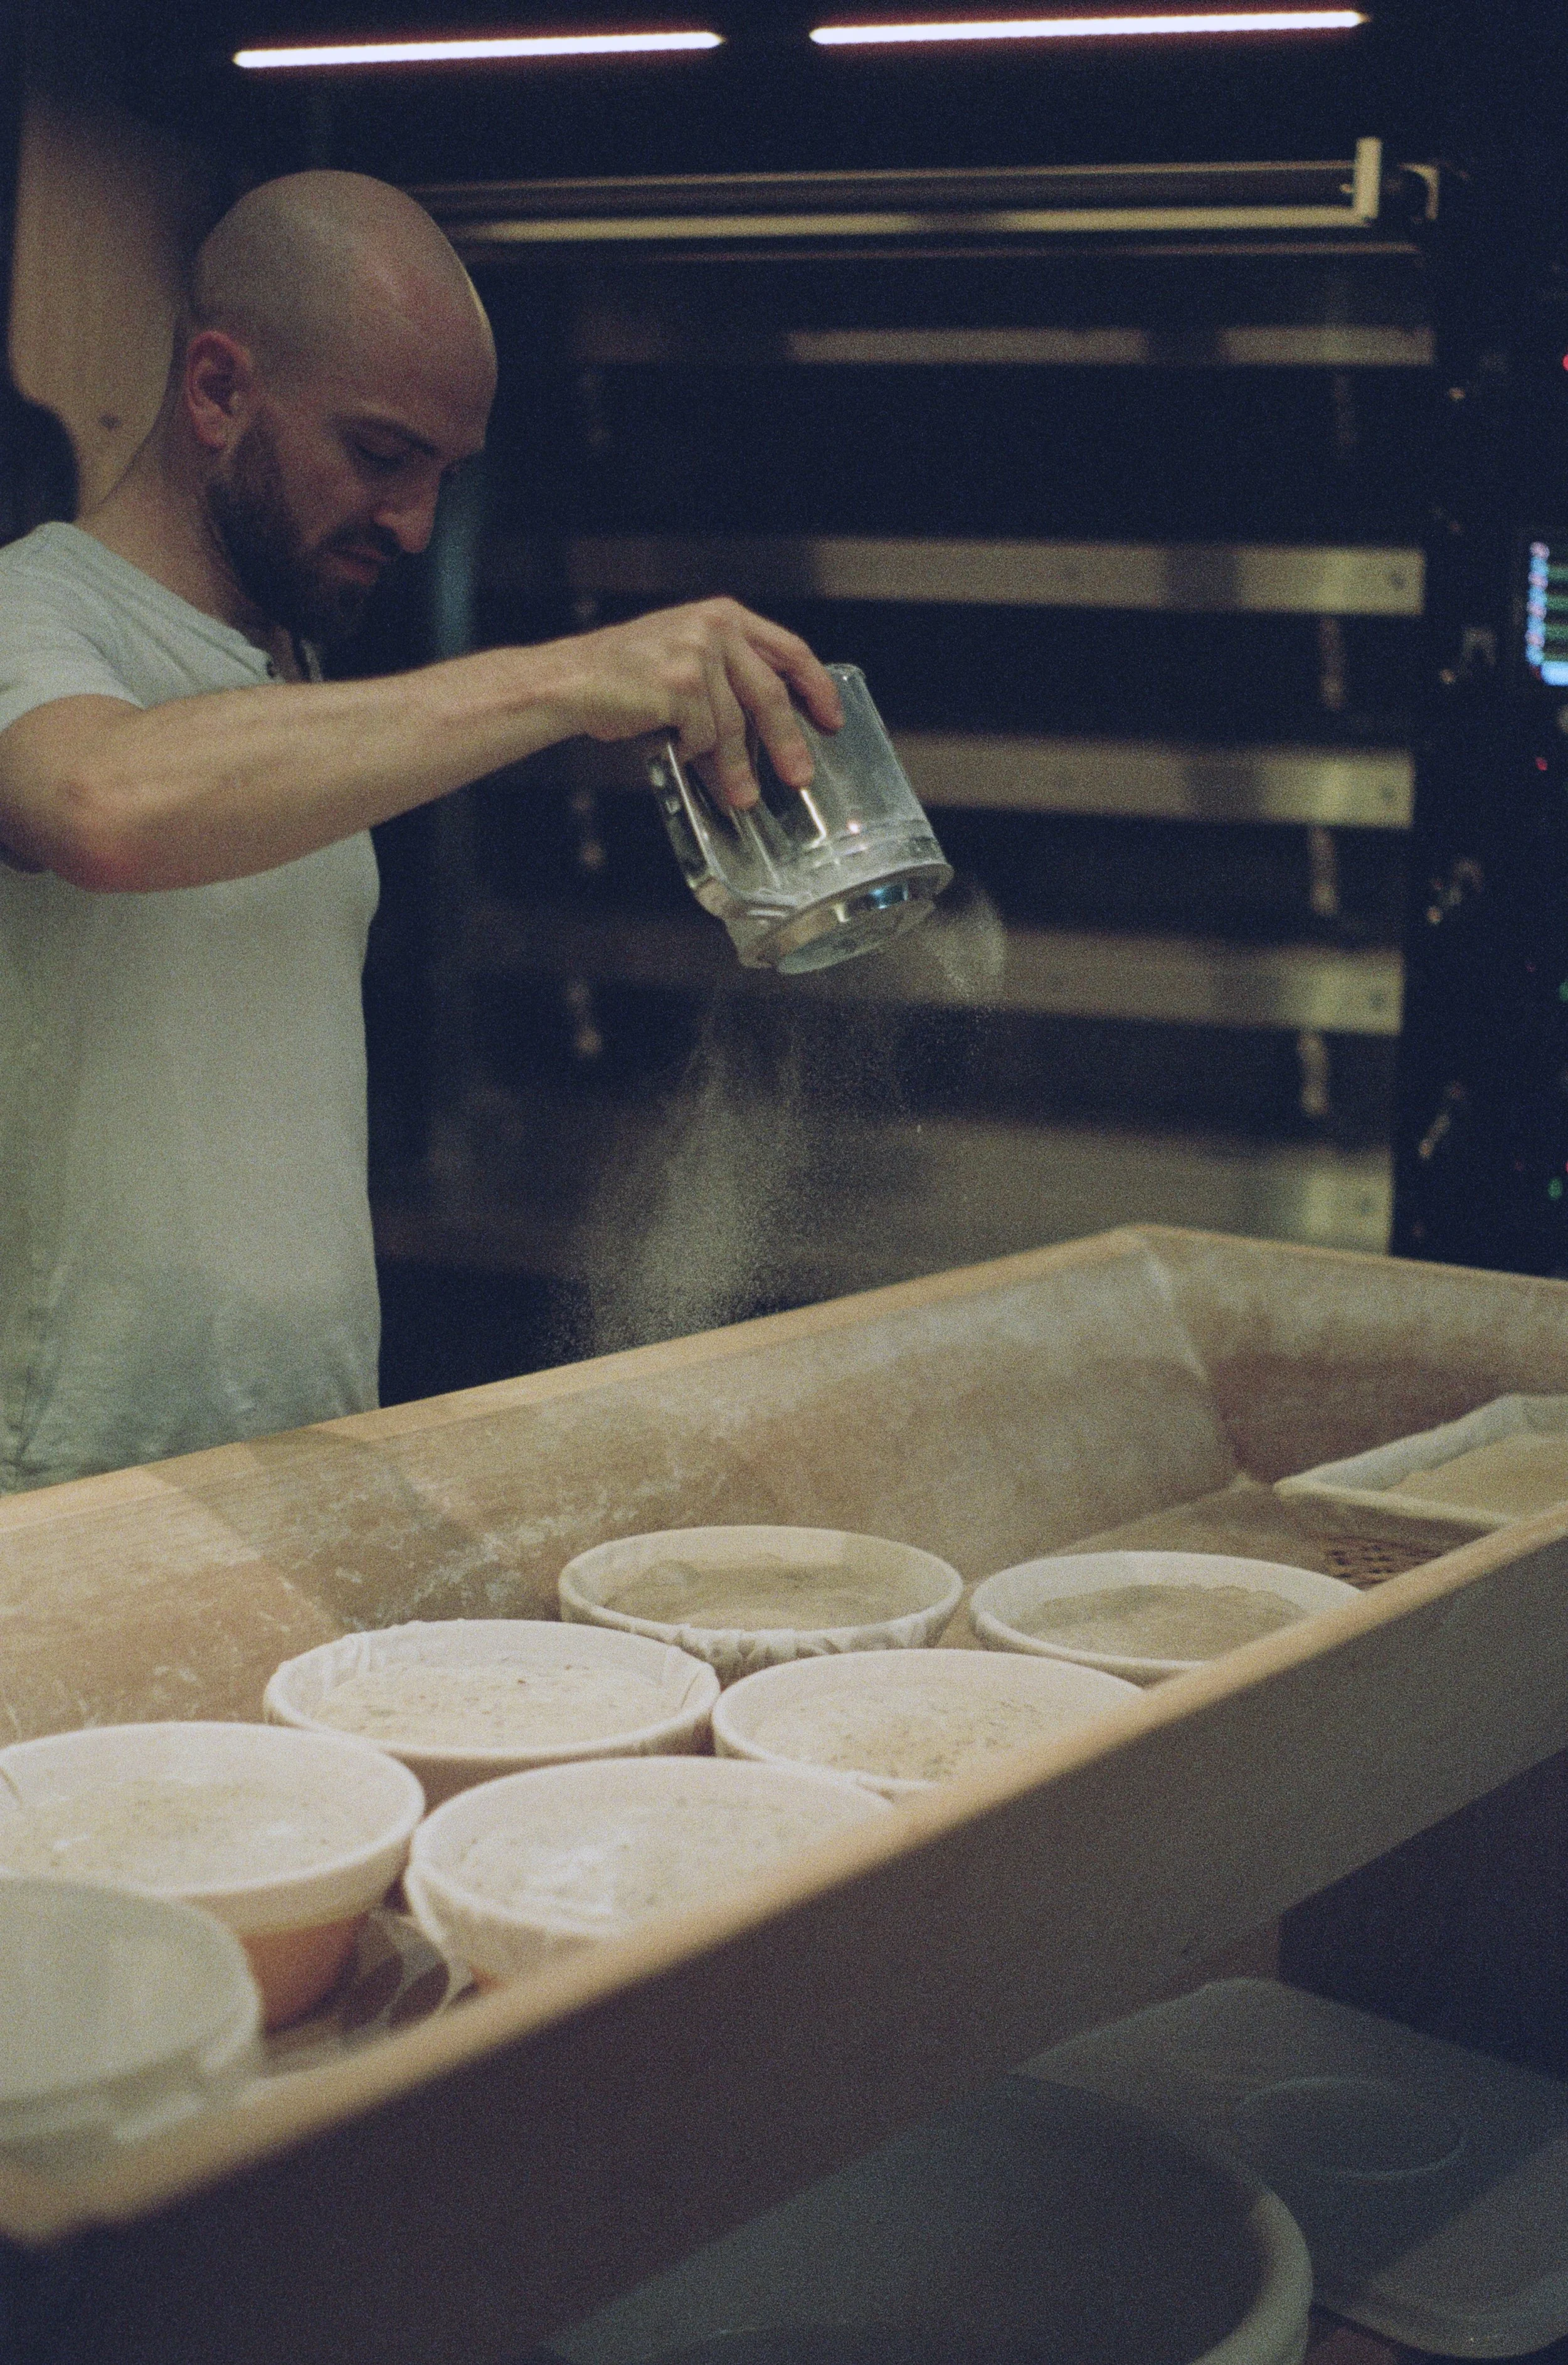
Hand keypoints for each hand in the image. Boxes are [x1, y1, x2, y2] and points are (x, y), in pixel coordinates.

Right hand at [550, 597, 843, 807]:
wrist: (569, 680)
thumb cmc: (623, 677)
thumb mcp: (685, 659)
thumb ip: (729, 680)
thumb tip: (773, 738)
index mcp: (723, 616)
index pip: (789, 650)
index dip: (816, 688)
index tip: (830, 720)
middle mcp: (713, 627)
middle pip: (769, 693)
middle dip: (788, 742)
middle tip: (799, 777)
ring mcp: (696, 653)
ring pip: (733, 724)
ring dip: (737, 767)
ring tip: (740, 796)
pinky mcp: (678, 684)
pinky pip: (702, 735)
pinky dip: (692, 752)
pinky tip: (675, 750)